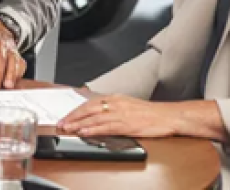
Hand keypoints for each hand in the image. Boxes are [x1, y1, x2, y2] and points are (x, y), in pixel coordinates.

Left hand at [56, 95, 179, 138]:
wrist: (168, 115)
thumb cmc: (150, 113)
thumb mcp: (128, 105)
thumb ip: (113, 108)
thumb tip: (98, 115)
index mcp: (115, 98)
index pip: (90, 103)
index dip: (77, 110)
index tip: (67, 116)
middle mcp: (116, 104)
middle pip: (89, 109)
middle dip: (73, 116)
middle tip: (62, 123)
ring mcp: (121, 114)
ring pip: (95, 118)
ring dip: (79, 124)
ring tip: (68, 128)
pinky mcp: (126, 124)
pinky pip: (106, 127)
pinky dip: (94, 130)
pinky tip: (85, 132)